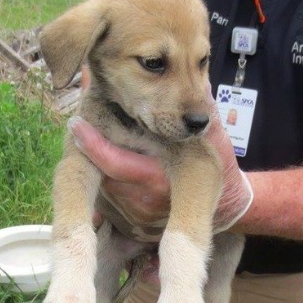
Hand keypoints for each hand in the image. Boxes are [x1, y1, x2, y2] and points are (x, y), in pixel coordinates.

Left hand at [67, 108, 252, 233]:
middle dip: (88, 149)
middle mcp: (143, 203)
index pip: (114, 162)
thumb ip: (194, 107)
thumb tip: (182, 75)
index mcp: (159, 179)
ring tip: (89, 137)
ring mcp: (135, 218)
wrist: (226, 208)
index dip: (92, 143)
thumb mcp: (210, 136)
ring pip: (100, 187)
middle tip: (77, 124)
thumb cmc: (217, 167)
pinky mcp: (130, 226)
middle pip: (100, 174)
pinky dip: (101, 180)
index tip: (75, 123)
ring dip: (92, 164)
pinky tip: (100, 163)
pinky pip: (105, 202)